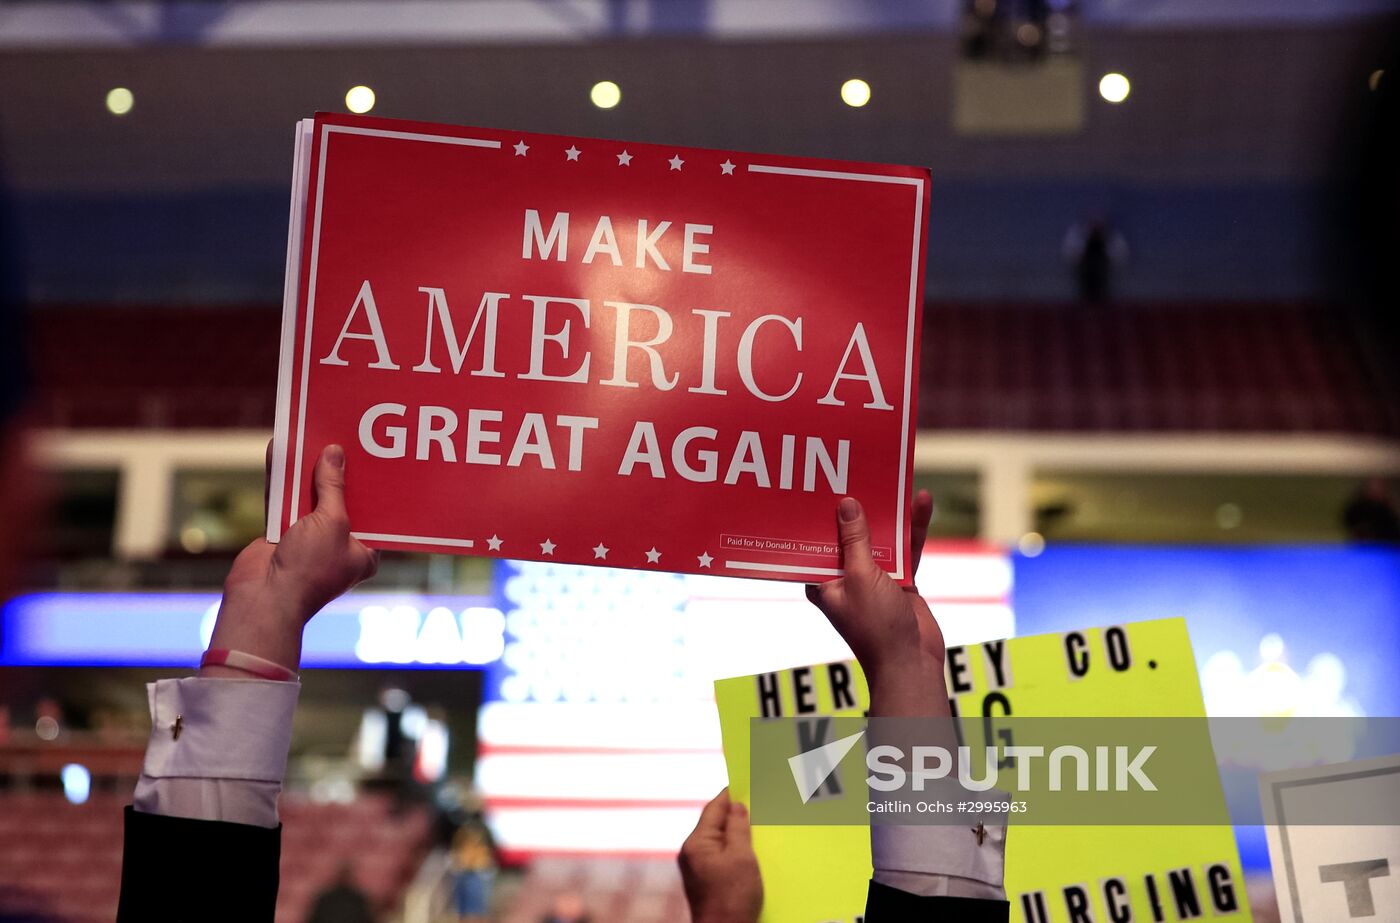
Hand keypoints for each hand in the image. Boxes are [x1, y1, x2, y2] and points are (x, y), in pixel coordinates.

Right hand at [203, 444, 378, 675]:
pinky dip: (281, 478)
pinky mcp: (282, 534)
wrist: (264, 599)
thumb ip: (333, 487)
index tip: (375, 457)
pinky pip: (283, 500)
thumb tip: (335, 453)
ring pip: (310, 496)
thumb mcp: (332, 522)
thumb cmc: (310, 569)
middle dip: (339, 471)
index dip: (374, 485)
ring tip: (313, 436)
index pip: (375, 512)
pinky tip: (280, 450)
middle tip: (345, 437)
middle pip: (341, 500)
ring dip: (308, 470)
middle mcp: (339, 544)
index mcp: (364, 551)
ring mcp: (309, 539)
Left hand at [679, 789, 762, 922]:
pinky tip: (752, 852)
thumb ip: (738, 828)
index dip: (730, 795)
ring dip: (738, 834)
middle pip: (716, 824)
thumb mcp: (741, 857)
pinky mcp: (707, 881)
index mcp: (696, 844)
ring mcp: (698, 869)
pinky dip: (736, 851)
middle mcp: (692, 854)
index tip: (746, 782)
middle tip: (758, 804)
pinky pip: (722, 857)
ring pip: (720, 841)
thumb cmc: (732, 898)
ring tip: (758, 827)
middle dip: (736, 814)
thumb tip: (736, 805)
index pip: (714, 808)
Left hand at [804, 491, 948, 716]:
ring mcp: (873, 577)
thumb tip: (846, 505)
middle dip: (854, 506)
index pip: (814, 541)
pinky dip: (913, 526)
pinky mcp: (899, 579)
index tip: (817, 484)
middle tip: (856, 470)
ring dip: (887, 512)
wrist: (910, 661)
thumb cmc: (874, 625)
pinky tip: (922, 502)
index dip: (816, 515)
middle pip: (848, 533)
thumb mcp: (859, 576)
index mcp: (822, 580)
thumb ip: (854, 540)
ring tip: (891, 478)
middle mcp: (844, 576)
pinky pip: (905, 547)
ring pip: (879, 536)